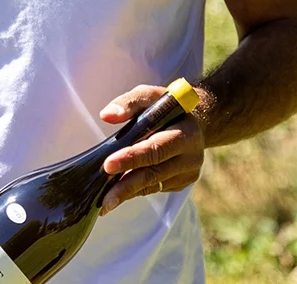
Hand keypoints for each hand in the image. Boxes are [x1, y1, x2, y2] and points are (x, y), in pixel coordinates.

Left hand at [98, 84, 203, 215]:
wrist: (192, 120)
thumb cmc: (165, 105)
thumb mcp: (149, 95)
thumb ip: (129, 103)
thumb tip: (107, 115)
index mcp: (186, 132)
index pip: (157, 148)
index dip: (132, 157)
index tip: (108, 165)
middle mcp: (191, 156)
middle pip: (155, 173)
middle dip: (127, 185)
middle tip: (104, 198)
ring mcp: (187, 173)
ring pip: (153, 185)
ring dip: (128, 192)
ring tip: (105, 201)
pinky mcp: (181, 183)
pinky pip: (154, 188)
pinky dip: (135, 190)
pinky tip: (119, 193)